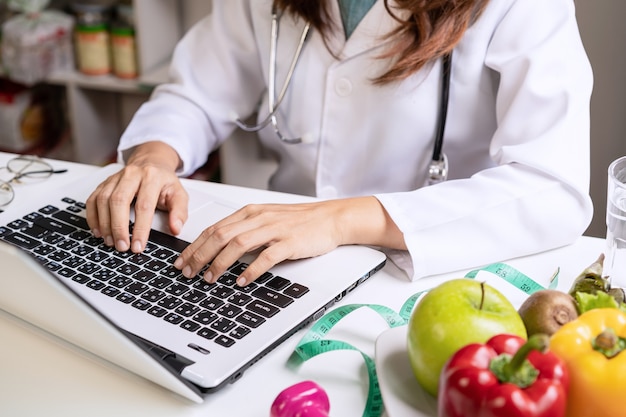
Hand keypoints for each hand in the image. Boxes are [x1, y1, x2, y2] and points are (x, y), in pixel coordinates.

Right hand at [85, 142, 188, 252]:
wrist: (152, 162)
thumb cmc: (164, 182)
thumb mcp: (179, 194)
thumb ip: (179, 212)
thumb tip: (175, 229)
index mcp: (152, 177)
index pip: (145, 205)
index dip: (141, 228)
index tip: (138, 246)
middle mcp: (131, 174)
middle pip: (119, 200)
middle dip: (118, 227)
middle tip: (121, 246)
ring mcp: (115, 178)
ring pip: (103, 199)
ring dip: (105, 224)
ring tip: (110, 242)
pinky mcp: (104, 183)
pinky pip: (93, 199)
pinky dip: (93, 216)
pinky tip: (98, 231)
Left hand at [174, 196, 405, 285]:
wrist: (330, 218)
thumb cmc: (300, 221)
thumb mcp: (267, 219)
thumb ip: (245, 229)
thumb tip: (218, 247)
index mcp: (250, 212)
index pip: (215, 228)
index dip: (195, 246)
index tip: (182, 261)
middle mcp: (258, 218)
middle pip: (220, 235)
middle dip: (199, 255)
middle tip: (188, 273)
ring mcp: (274, 229)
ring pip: (237, 244)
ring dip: (219, 263)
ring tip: (209, 278)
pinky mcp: (289, 242)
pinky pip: (266, 256)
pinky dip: (250, 270)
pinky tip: (241, 280)